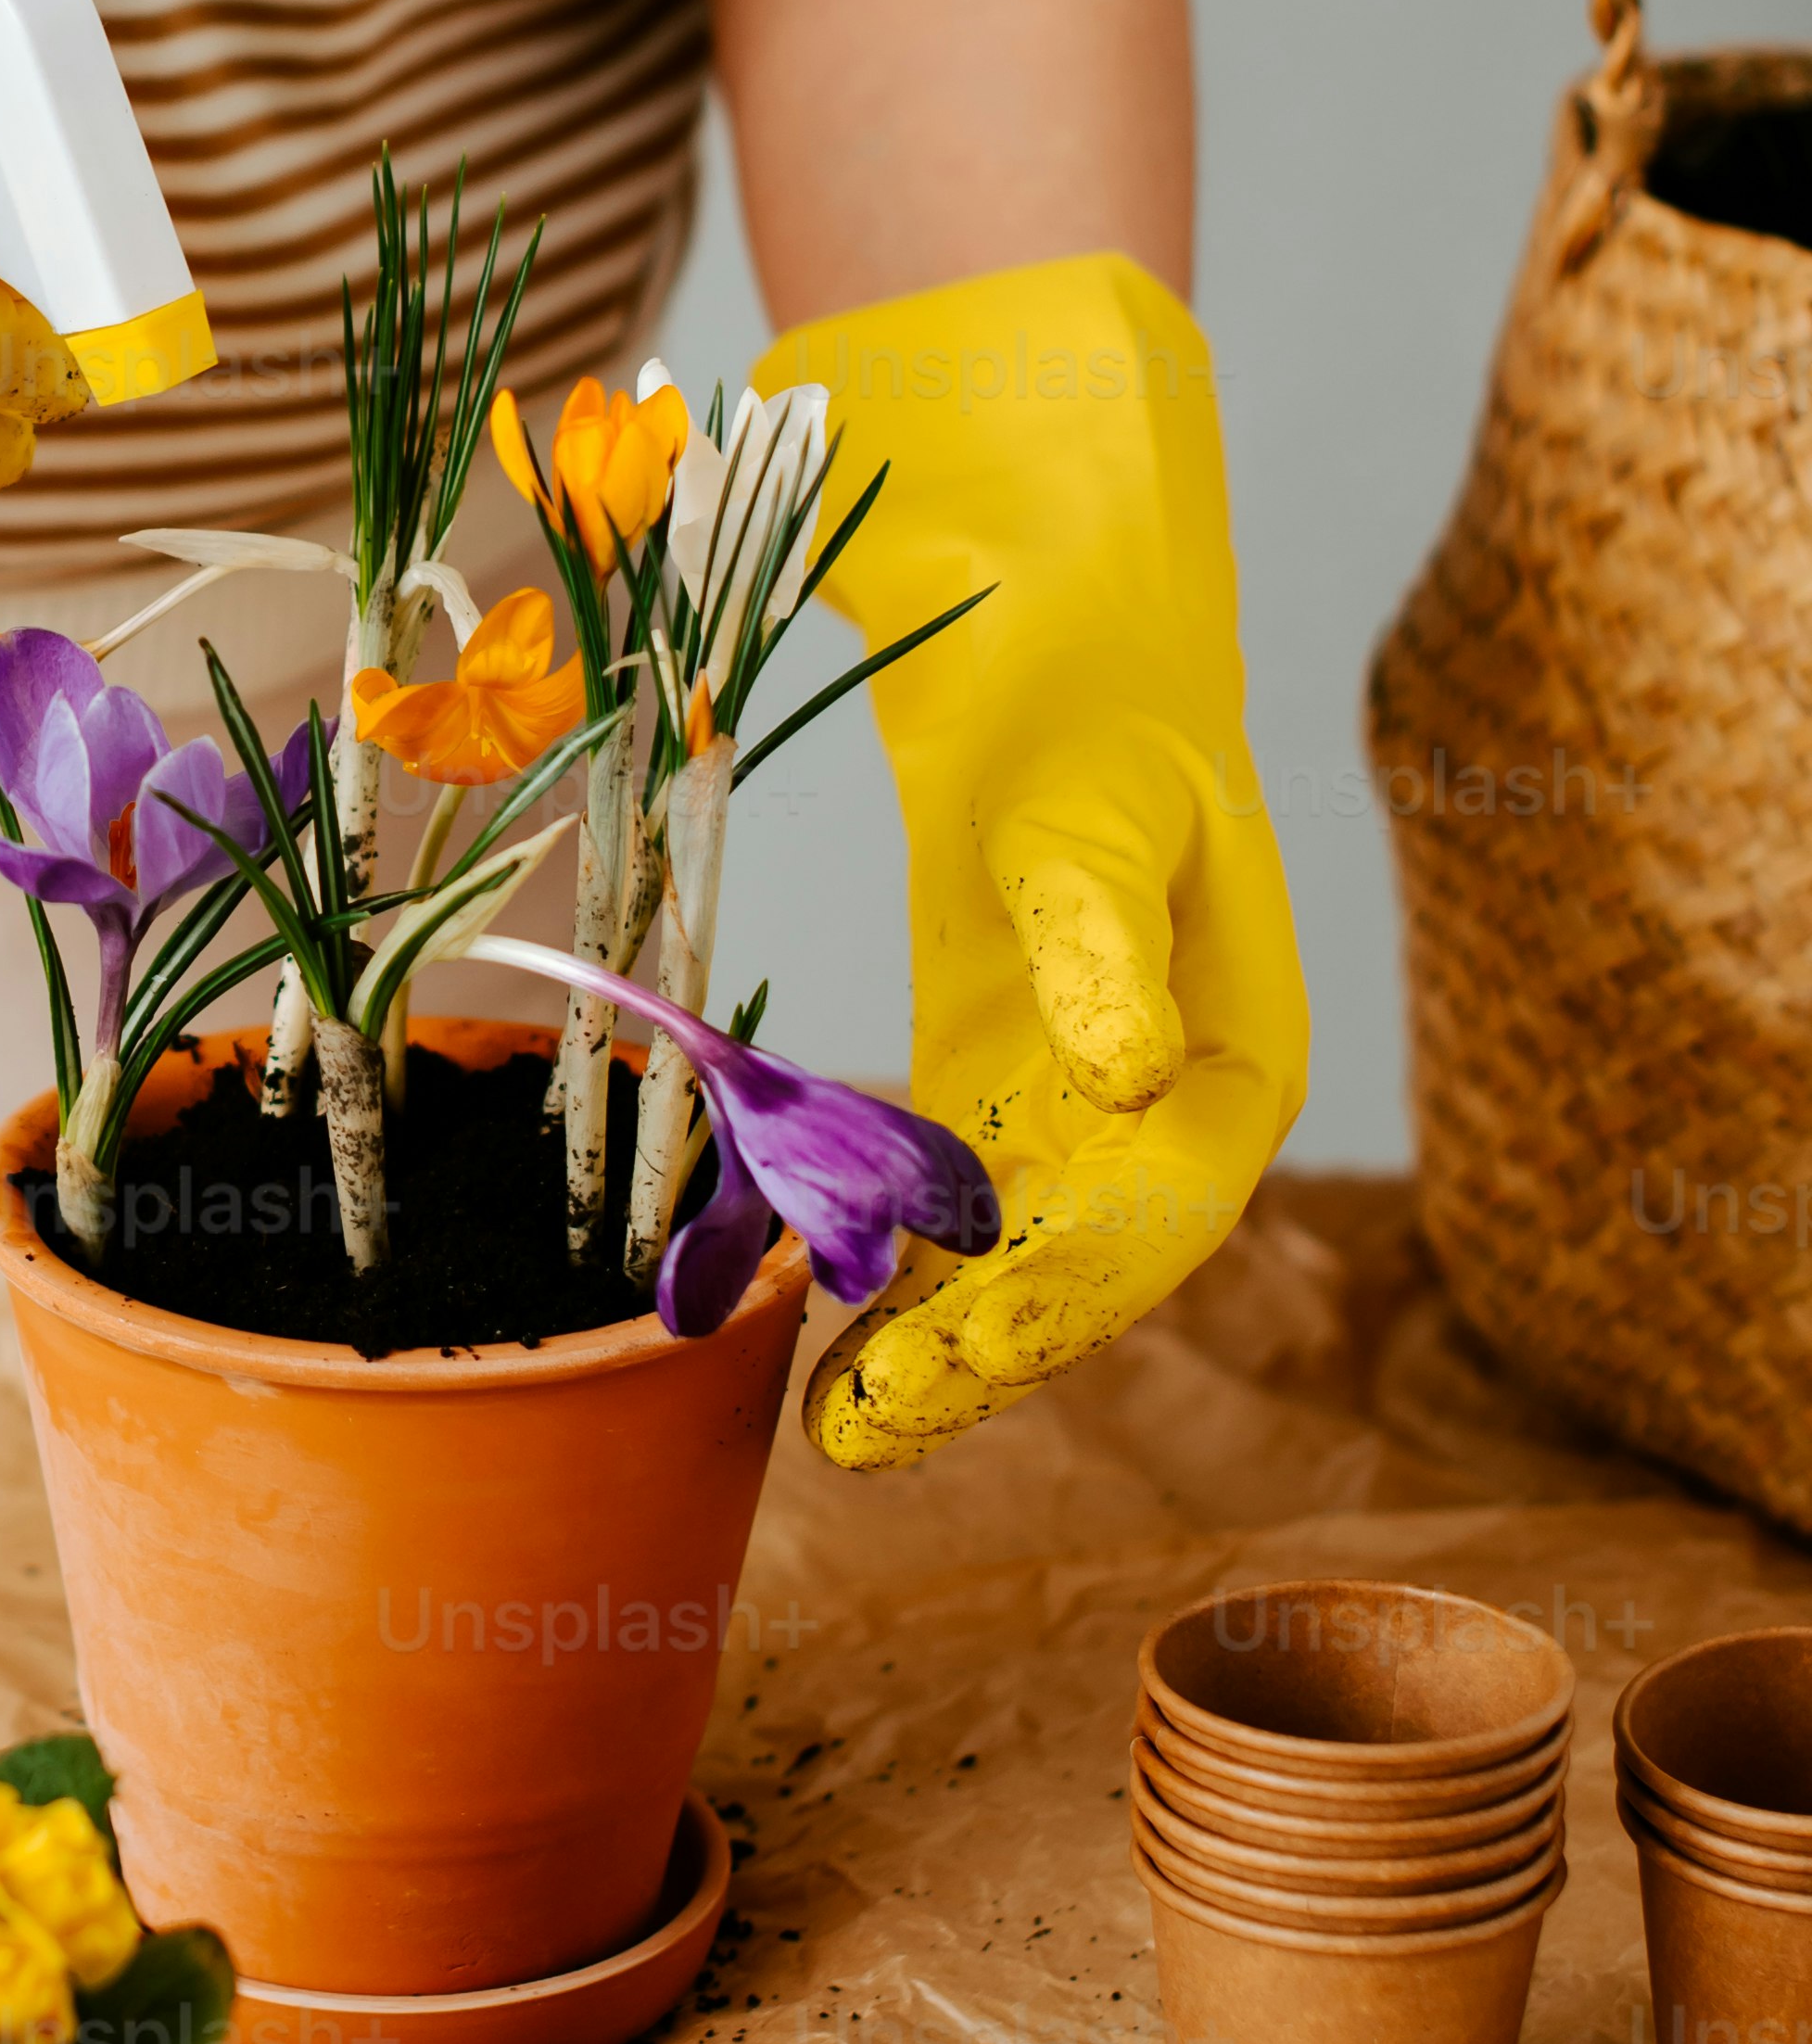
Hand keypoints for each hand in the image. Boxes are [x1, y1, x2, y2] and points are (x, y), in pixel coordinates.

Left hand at [748, 253, 1309, 1464]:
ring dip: (926, 1343)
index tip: (957, 1344)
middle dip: (979, 1354)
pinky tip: (807, 1324)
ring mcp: (1072, 1100)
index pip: (1158, 1217)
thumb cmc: (1087, 700)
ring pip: (1006, 1258)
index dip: (1061, 1293)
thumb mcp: (1090, 805)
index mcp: (1234, 1059)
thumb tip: (1122, 1074)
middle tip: (859, 1426)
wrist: (1042, 613)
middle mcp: (1163, 1103)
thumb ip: (1101, 934)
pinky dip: (885, 1264)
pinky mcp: (986, 1074)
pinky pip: (945, 1202)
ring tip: (833, 1430)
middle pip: (1079, 1268)